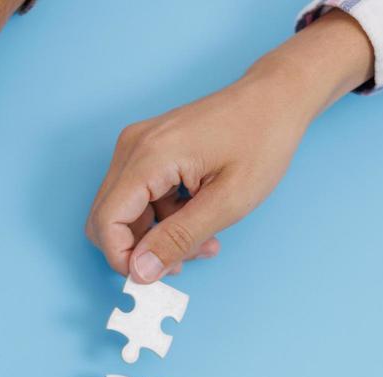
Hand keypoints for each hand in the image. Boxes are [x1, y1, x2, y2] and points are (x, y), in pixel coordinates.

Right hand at [85, 11, 373, 282]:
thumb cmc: (262, 139)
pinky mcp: (147, 149)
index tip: (156, 273)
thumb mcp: (229, 200)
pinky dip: (163, 217)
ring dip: (156, 235)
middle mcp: (133, 147)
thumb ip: (179, 238)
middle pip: (108, 218)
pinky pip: (138, 197)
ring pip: (124, 212)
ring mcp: (137, 146)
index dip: (122, 258)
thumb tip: (140, 271)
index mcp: (149, 157)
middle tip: (185, 258)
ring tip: (203, 239)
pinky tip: (198, 217)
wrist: (276, 97)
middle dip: (141, 249)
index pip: (106, 222)